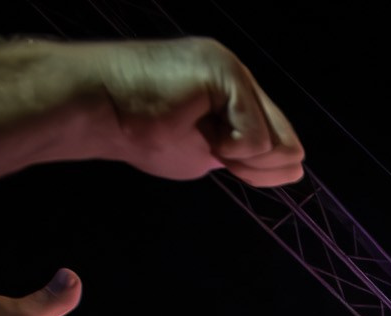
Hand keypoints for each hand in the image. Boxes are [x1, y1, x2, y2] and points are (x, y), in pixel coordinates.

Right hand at [75, 38, 304, 186]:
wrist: (94, 109)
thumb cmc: (135, 132)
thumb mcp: (202, 153)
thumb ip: (243, 157)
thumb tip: (295, 168)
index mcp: (232, 93)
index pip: (279, 141)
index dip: (260, 169)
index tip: (219, 161)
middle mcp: (238, 77)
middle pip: (290, 144)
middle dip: (256, 167)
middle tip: (212, 151)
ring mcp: (233, 71)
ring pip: (281, 145)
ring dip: (241, 158)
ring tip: (200, 135)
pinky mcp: (225, 73)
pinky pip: (258, 138)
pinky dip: (230, 149)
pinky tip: (196, 127)